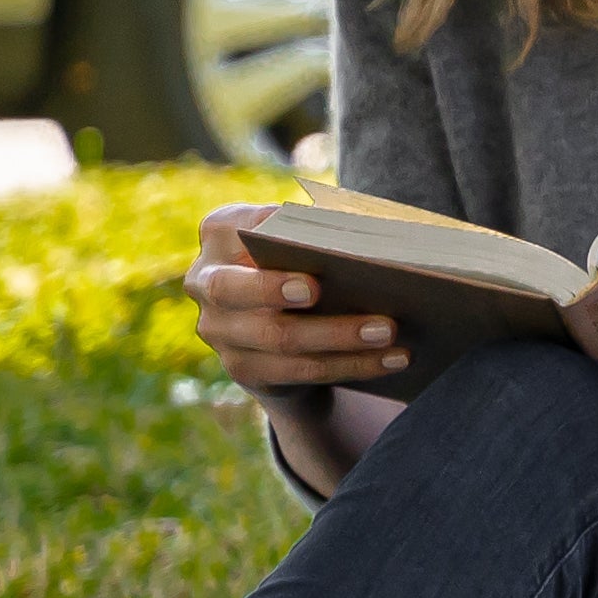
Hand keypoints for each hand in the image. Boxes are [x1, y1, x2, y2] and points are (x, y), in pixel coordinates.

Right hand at [185, 202, 412, 403]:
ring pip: (277, 338)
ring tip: (388, 330)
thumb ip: (322, 228)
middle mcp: (206, 281)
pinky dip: (352, 365)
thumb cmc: (304, 257)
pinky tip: (391, 359)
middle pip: (233, 289)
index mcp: (220, 232)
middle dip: (274, 289)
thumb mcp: (304, 236)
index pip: (233, 226)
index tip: (296, 236)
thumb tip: (371, 234)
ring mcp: (219, 330)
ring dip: (339, 336)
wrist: (279, 322)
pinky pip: (300, 371)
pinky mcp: (245, 369)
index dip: (260, 232)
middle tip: (319, 289)